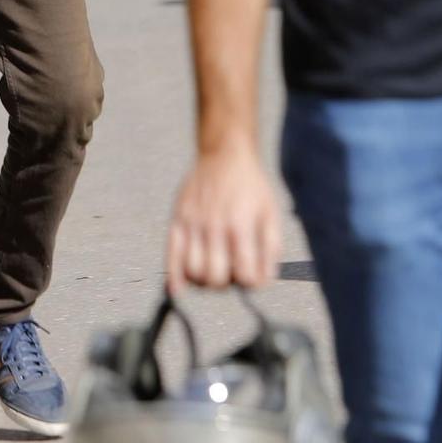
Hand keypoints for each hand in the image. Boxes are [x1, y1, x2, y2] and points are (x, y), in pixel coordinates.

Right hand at [166, 144, 282, 292]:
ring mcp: (192, 223)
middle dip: (226, 284)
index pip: (245, 275)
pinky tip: (178, 289)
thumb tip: (263, 281)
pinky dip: (174, 278)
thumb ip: (270, 249)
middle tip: (230, 273)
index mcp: (240, 224)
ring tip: (213, 270)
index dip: (251, 282)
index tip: (252, 276)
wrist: (224, 153)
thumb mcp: (271, 213)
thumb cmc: (251, 186)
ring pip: (193, 272)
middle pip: (215, 278)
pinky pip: (171, 256)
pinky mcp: (177, 219)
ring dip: (204, 281)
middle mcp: (214, 225)